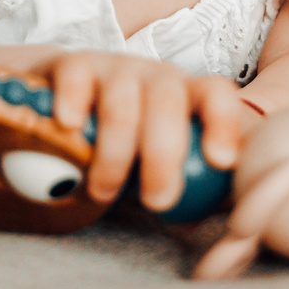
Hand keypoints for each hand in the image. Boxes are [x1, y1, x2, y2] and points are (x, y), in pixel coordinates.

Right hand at [45, 49, 249, 211]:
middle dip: (164, 154)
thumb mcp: (161, 161)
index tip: (220, 161)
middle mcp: (153, 76)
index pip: (216, 93)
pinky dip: (74, 103)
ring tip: (103, 191)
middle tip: (157, 201)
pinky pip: (76, 78)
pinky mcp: (73, 65)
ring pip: (121, 102)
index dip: (223, 122)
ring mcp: (113, 67)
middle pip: (167, 101)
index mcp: (187, 95)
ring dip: (115, 153)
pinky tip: (70, 127)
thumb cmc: (127, 141)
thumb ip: (189, 188)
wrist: (65, 101)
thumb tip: (209, 223)